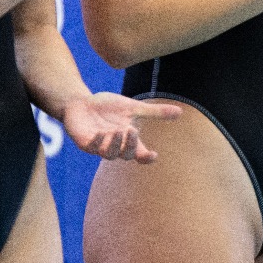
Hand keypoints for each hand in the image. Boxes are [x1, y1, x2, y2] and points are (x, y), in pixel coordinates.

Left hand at [62, 90, 179, 162]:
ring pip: (109, 154)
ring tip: (118, 131)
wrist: (81, 103)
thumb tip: (180, 112)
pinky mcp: (85, 143)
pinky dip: (97, 141)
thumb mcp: (134, 108)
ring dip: (115, 144)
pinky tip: (100, 132)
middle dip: (130, 145)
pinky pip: (91, 147)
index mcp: (128, 140)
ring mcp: (100, 146)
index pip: (140, 155)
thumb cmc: (108, 108)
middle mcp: (115, 146)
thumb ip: (154, 112)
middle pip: (126, 155)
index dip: (147, 158)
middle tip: (132, 130)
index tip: (154, 155)